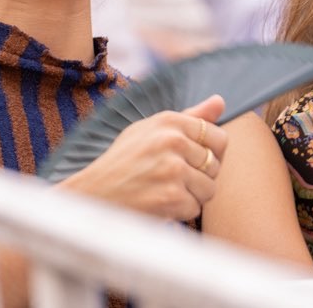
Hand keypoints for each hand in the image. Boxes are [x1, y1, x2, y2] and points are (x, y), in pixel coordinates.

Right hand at [59, 95, 228, 220]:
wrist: (91, 195)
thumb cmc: (123, 161)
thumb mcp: (150, 130)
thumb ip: (190, 116)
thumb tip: (221, 101)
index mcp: (169, 121)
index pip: (219, 137)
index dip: (211, 153)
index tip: (192, 160)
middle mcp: (172, 141)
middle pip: (215, 164)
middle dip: (199, 176)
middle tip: (171, 179)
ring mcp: (172, 170)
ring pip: (209, 188)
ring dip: (191, 195)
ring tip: (164, 191)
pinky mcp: (170, 197)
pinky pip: (195, 207)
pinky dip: (179, 212)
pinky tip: (159, 205)